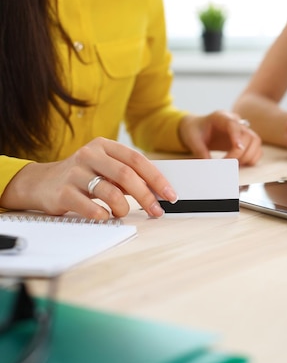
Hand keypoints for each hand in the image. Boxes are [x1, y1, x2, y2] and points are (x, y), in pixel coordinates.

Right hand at [0, 137, 177, 219]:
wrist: (41, 183)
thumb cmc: (82, 176)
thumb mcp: (105, 168)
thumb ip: (129, 176)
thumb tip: (159, 191)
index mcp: (104, 146)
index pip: (137, 160)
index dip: (157, 179)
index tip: (170, 195)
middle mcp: (89, 155)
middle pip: (127, 175)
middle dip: (146, 196)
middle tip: (156, 211)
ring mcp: (74, 173)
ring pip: (110, 192)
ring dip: (124, 208)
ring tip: (122, 212)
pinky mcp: (62, 192)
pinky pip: (90, 207)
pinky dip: (104, 215)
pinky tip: (106, 216)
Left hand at [178, 110, 261, 165]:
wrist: (198, 129)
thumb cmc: (195, 131)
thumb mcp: (193, 140)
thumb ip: (200, 152)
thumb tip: (210, 166)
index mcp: (220, 117)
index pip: (233, 124)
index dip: (237, 136)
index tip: (237, 148)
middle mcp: (235, 121)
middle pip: (248, 135)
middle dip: (240, 153)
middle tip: (227, 164)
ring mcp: (242, 130)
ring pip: (256, 141)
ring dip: (248, 156)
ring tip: (235, 165)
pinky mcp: (246, 140)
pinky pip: (256, 149)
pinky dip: (252, 158)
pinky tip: (241, 164)